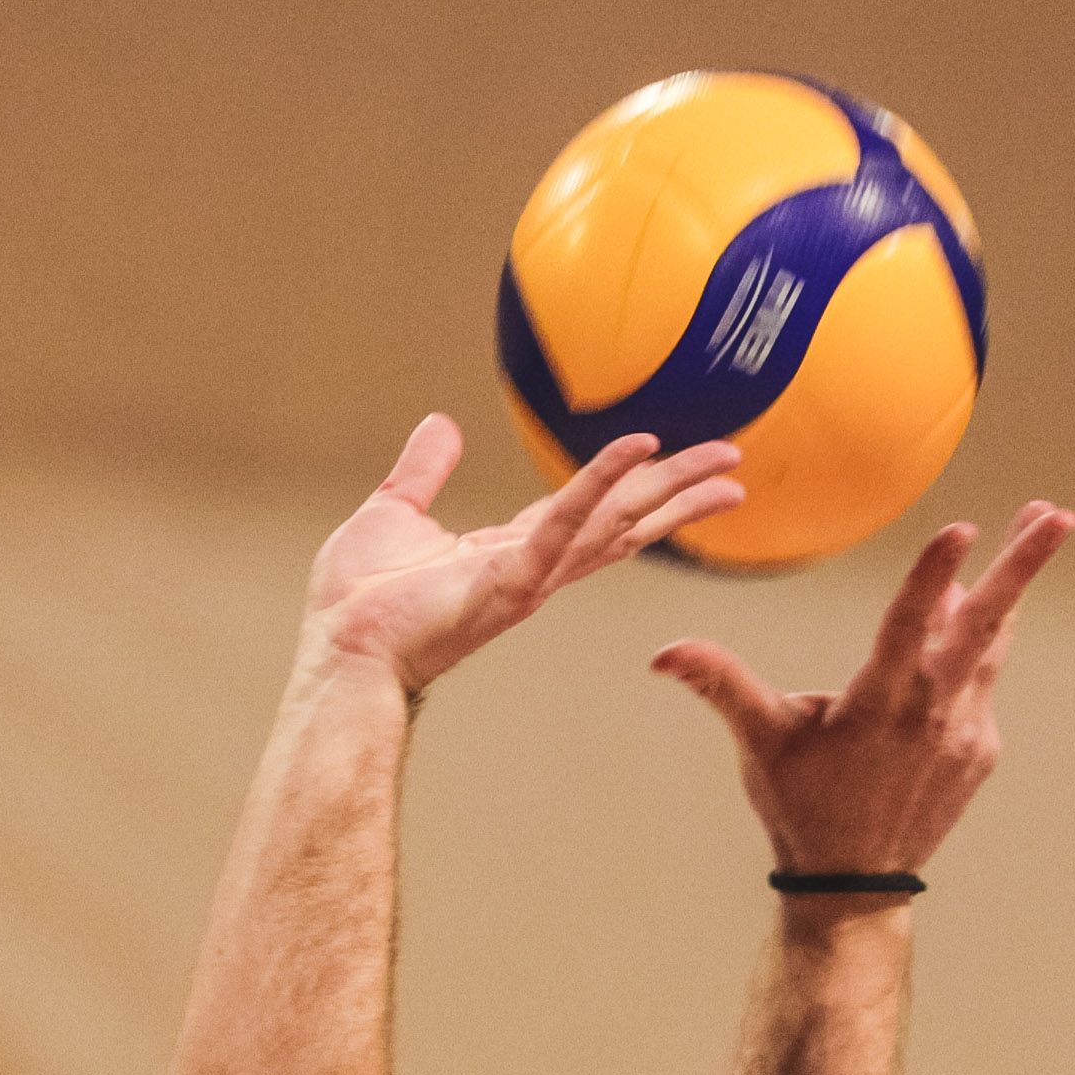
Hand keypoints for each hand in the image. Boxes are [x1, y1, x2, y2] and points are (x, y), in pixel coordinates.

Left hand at [306, 418, 744, 696]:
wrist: (340, 648)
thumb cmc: (358, 602)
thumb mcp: (395, 512)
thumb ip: (423, 471)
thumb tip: (440, 426)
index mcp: (511, 551)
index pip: (590, 512)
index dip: (634, 484)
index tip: (674, 459)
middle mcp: (534, 566)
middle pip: (624, 521)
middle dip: (680, 491)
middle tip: (734, 465)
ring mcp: (529, 576)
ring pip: (616, 523)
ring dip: (670, 489)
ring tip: (722, 465)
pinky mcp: (512, 580)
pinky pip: (566, 522)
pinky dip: (601, 481)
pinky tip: (638, 449)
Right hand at [652, 502, 1074, 891]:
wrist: (854, 884)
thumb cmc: (801, 805)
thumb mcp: (760, 743)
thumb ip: (720, 685)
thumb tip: (660, 653)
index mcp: (877, 704)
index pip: (907, 626)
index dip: (933, 576)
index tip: (962, 529)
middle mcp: (931, 713)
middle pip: (985, 627)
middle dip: (1022, 568)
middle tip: (1059, 517)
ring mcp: (964, 731)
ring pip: (994, 645)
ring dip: (1013, 588)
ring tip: (1039, 529)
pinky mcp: (979, 748)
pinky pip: (983, 682)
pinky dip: (982, 644)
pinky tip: (978, 618)